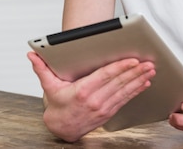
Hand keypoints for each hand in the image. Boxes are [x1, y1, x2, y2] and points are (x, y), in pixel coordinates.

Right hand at [27, 52, 155, 141]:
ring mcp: (104, 107)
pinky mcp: (109, 112)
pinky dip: (136, 90)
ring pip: (125, 91)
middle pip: (119, 82)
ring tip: (150, 70)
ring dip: (139, 80)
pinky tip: (145, 83)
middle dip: (136, 72)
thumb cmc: (58, 105)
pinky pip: (125, 99)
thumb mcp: (49, 86)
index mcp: (83, 91)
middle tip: (148, 62)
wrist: (61, 128)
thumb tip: (32, 54)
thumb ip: (42, 69)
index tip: (132, 60)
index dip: (120, 67)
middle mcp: (95, 100)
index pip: (105, 76)